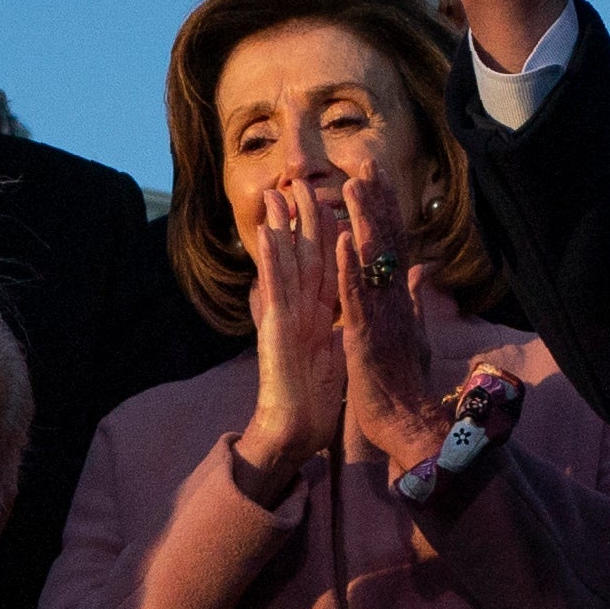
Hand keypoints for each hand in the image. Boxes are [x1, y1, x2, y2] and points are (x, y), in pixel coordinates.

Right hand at [230, 177, 353, 502]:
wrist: (299, 427)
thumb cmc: (316, 396)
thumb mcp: (336, 352)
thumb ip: (336, 326)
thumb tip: (340, 311)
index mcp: (317, 311)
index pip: (324, 263)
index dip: (326, 230)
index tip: (325, 197)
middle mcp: (300, 308)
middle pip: (302, 255)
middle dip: (298, 218)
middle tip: (294, 181)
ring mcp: (286, 316)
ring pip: (284, 263)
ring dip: (278, 227)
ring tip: (273, 194)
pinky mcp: (277, 329)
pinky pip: (276, 289)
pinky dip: (273, 260)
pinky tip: (269, 233)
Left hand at [335, 173, 443, 478]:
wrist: (409, 423)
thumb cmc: (406, 381)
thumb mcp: (414, 332)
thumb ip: (416, 297)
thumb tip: (424, 269)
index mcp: (399, 298)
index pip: (393, 243)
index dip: (384, 208)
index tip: (375, 175)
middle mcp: (394, 300)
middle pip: (386, 240)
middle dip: (376, 200)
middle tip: (365, 161)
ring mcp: (383, 315)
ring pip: (372, 260)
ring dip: (363, 220)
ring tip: (352, 184)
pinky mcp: (366, 335)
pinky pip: (356, 296)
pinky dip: (351, 267)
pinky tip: (344, 239)